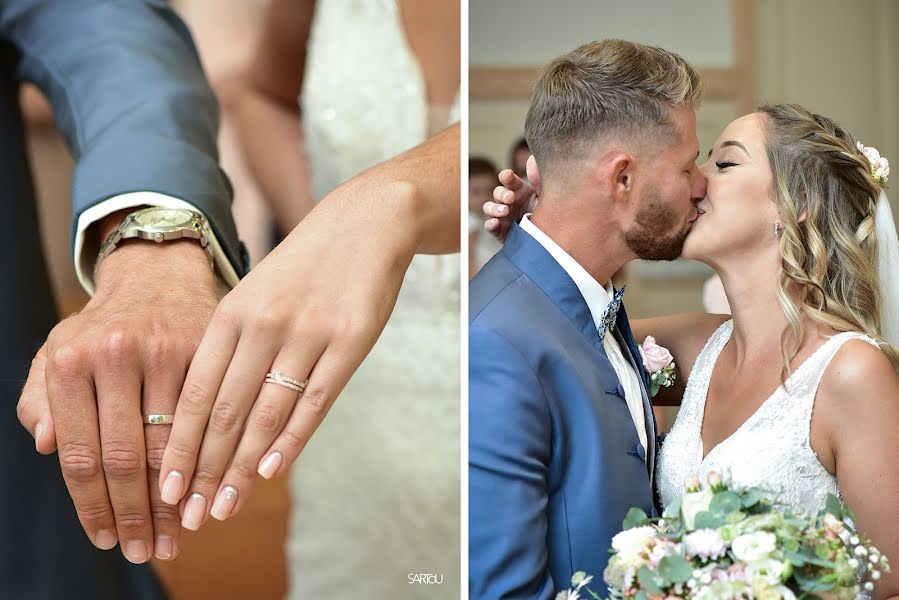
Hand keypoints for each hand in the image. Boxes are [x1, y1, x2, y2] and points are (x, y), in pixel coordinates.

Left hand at [17, 238, 216, 562]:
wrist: (158, 277)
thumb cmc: (102, 327)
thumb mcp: (57, 353)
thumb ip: (41, 399)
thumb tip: (46, 448)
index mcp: (71, 361)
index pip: (81, 453)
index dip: (92, 506)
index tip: (107, 539)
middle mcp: (116, 354)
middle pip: (127, 457)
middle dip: (137, 514)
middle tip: (147, 551)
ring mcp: (166, 351)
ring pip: (172, 444)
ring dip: (177, 498)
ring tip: (179, 534)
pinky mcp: (205, 350)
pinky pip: (208, 419)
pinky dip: (207, 461)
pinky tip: (208, 489)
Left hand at [157, 177, 416, 528]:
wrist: (365, 222)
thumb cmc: (307, 267)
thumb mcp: (258, 294)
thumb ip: (235, 346)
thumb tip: (215, 415)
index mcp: (232, 312)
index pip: (196, 391)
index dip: (179, 445)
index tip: (167, 489)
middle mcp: (263, 323)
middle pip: (225, 410)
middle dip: (204, 470)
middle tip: (192, 517)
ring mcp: (307, 332)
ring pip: (266, 412)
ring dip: (244, 467)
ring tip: (226, 507)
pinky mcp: (350, 340)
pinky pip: (316, 399)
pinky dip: (292, 438)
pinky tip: (274, 470)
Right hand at [483, 155, 541, 242]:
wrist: (550, 242)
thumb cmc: (549, 216)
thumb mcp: (546, 198)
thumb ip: (540, 181)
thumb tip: (531, 159)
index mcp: (520, 191)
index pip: (509, 180)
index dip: (506, 176)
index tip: (508, 175)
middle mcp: (509, 202)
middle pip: (497, 192)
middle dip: (502, 194)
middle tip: (510, 198)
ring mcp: (502, 216)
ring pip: (489, 207)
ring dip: (494, 208)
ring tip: (505, 212)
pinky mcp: (499, 231)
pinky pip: (489, 226)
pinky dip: (490, 223)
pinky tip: (495, 223)